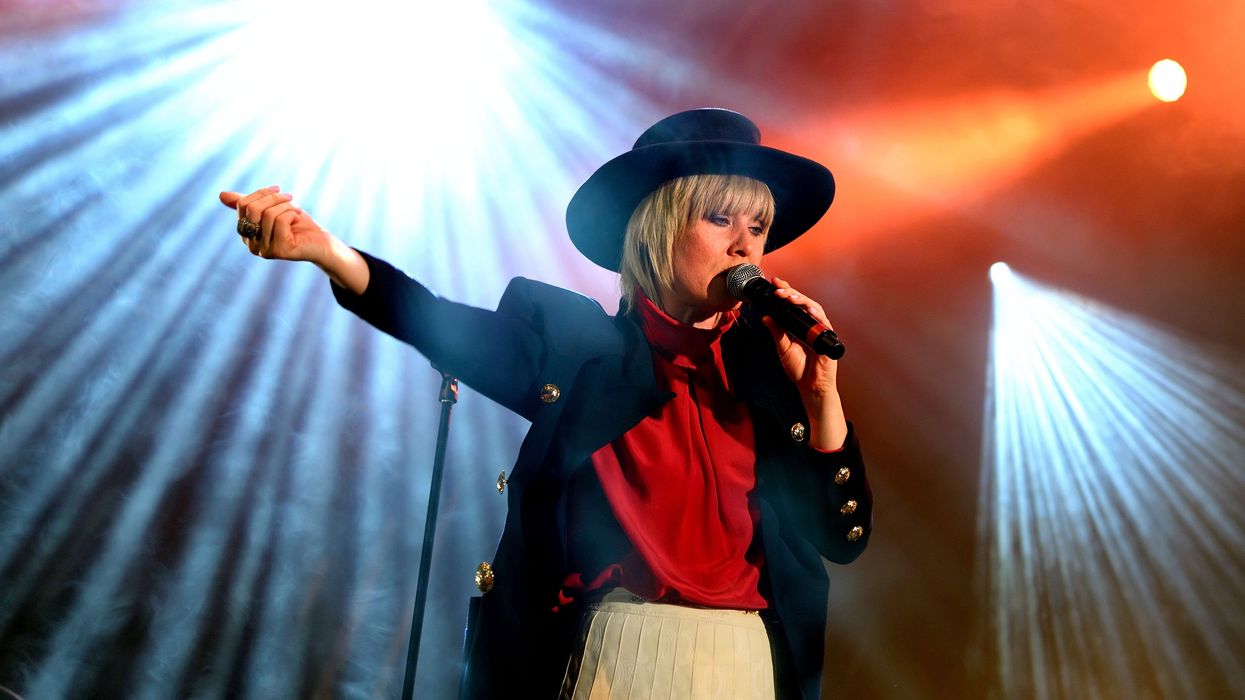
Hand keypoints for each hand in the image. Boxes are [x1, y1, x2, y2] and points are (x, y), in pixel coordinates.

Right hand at [220, 186, 328, 263]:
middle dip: (273, 198)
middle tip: (289, 197)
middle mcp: (251, 245)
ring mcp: (264, 250)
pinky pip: (280, 221)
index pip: (243, 205)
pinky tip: (298, 218)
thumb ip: (249, 203)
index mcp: (246, 234)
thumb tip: (221, 195)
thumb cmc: (297, 225)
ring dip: (286, 205)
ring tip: (297, 208)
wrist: (320, 243)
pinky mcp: (279, 251)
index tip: (277, 189)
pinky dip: (292, 213)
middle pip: (253, 209)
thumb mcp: (272, 209)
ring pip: (268, 214)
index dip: (261, 193)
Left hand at [761, 276, 837, 393]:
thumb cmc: (799, 368)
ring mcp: (820, 330)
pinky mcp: (828, 338)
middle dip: (791, 293)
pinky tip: (808, 310)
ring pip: (814, 308)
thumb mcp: (783, 348)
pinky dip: (816, 315)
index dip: (787, 292)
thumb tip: (766, 317)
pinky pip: (824, 324)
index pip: (794, 304)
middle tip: (779, 289)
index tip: (775, 283)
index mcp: (800, 325)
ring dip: (802, 301)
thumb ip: (776, 332)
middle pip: (804, 302)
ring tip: (790, 297)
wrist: (810, 386)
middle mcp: (812, 324)